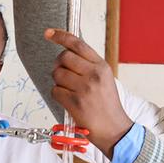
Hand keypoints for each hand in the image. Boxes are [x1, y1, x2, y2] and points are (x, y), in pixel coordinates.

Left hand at [44, 29, 133, 154]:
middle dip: (59, 65)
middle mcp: (94, 74)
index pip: (77, 44)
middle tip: (63, 75)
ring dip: (58, 82)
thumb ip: (88, 66)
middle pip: (63, 58)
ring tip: (69, 91)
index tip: (48, 33)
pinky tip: (69, 101)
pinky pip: (55, 91)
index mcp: (102, 66)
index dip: (60, 36)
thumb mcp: (104, 79)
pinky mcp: (75, 102)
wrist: (115, 129)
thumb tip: (65, 56)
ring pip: (57, 74)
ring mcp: (84, 88)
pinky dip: (58, 95)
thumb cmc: (107, 106)